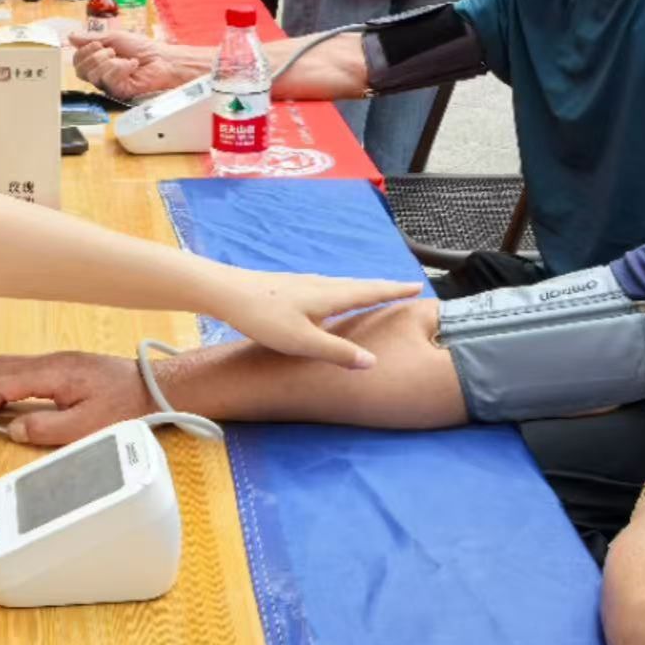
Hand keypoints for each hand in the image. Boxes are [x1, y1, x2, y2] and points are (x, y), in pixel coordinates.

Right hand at [0, 351, 155, 445]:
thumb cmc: (128, 405)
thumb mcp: (90, 426)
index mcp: (53, 372)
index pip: (0, 384)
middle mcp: (47, 361)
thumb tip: (13, 429)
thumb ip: (48, 428)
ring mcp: (51, 362)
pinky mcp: (55, 369)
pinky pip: (13, 372)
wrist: (154, 387)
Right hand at [69, 30, 196, 98]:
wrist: (162, 59)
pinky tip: (132, 65)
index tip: (98, 43)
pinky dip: (121, 67)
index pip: (77, 61)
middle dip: (95, 55)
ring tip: (125, 58)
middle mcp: (100, 76)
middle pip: (80, 70)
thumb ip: (91, 39)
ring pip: (93, 74)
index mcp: (98, 62)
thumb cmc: (142, 48)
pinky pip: (109, 79)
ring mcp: (109, 85)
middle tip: (113, 51)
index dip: (84, 51)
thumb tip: (71, 37)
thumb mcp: (114, 38)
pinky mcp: (119, 92)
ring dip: (110, 61)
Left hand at [207, 270, 422, 367]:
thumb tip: (372, 362)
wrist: (227, 292)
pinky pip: (329, 287)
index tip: (417, 286)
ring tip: (376, 292)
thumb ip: (337, 352)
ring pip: (344, 285)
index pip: (371, 292)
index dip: (394, 291)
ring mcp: (306, 283)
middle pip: (360, 285)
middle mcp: (322, 284)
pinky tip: (333, 297)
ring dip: (364, 288)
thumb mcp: (302, 342)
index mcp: (330, 296)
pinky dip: (344, 291)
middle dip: (384, 287)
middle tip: (405, 287)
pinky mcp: (291, 286)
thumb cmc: (264, 318)